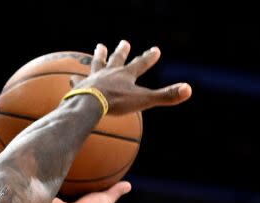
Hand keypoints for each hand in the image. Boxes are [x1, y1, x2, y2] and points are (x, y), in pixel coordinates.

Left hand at [75, 40, 191, 113]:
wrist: (90, 103)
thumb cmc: (117, 103)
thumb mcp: (145, 100)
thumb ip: (166, 96)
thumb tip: (188, 89)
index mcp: (126, 76)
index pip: (141, 64)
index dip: (149, 57)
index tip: (156, 49)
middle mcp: (110, 73)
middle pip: (117, 59)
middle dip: (122, 51)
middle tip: (124, 42)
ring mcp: (94, 79)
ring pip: (97, 64)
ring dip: (99, 56)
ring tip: (99, 47)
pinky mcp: (80, 87)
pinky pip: (77, 82)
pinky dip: (75, 80)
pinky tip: (70, 77)